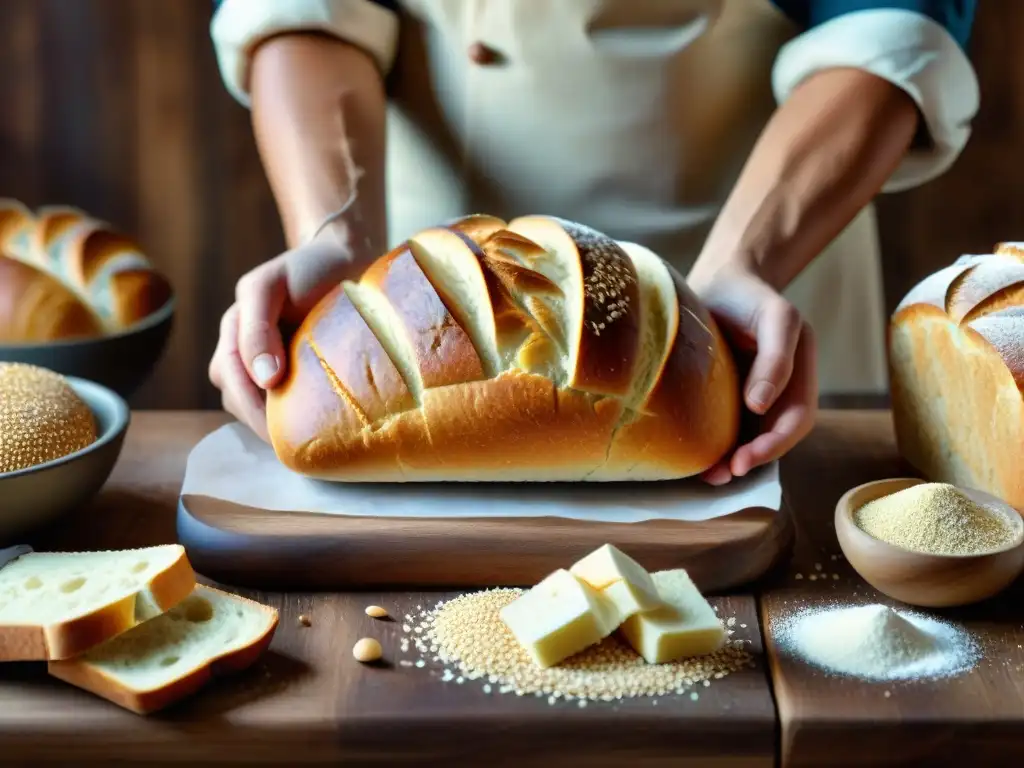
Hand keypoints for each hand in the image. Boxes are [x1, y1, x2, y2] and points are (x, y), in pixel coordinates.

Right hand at [208, 231, 358, 441]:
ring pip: (253, 404)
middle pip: (236, 396)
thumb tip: (263, 379)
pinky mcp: (292, 373)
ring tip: (303, 441)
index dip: (249, 403)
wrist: (344, 259)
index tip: (277, 425)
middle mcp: (244, 349)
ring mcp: (266, 362)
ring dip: (273, 422)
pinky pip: (280, 402)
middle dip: (259, 421)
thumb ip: (256, 328)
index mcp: (235, 329)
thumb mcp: (269, 286)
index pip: (229, 375)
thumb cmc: (307, 268)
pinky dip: (291, 417)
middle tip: (293, 445)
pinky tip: (312, 429)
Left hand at [688, 262, 817, 485]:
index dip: (775, 442)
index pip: (797, 417)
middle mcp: (782, 386)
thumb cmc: (747, 294)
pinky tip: (701, 459)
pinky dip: (719, 445)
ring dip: (735, 459)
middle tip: (724, 472)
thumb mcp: (775, 316)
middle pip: (777, 434)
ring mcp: (756, 391)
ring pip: (753, 435)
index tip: (744, 457)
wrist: (719, 279)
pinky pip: (731, 425)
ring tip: (711, 475)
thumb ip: (776, 356)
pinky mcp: (730, 393)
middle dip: (754, 457)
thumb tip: (760, 405)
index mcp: (801, 371)